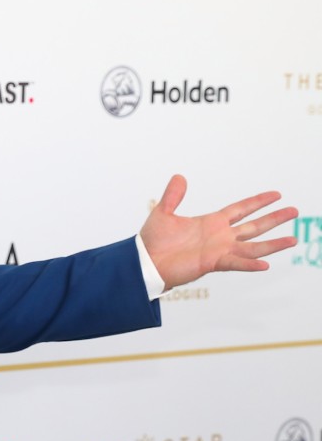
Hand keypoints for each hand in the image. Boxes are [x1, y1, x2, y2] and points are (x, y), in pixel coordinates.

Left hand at [141, 174, 297, 289]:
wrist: (145, 262)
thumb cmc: (154, 241)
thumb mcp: (163, 213)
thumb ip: (173, 196)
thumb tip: (179, 176)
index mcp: (211, 223)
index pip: (241, 209)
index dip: (258, 202)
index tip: (277, 195)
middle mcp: (220, 237)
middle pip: (254, 226)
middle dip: (275, 219)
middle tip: (295, 211)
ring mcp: (219, 251)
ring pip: (252, 247)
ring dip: (273, 244)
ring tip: (294, 239)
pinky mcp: (212, 263)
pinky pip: (236, 263)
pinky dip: (249, 264)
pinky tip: (265, 264)